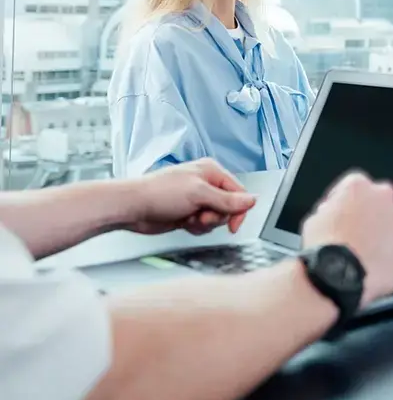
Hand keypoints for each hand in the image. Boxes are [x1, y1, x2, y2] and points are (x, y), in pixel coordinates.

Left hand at [125, 160, 256, 235]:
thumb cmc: (159, 193)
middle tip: (200, 215)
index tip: (233, 225)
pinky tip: (184, 222)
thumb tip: (252, 200)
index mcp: (212, 172)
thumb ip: (227, 200)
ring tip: (189, 218)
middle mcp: (206, 184)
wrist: (132, 208)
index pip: (239, 192)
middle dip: (216, 217)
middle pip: (229, 207)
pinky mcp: (188, 213)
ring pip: (216, 218)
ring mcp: (197, 199)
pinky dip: (196, 227)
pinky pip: (204, 225)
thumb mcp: (199, 194)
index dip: (238, 210)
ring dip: (204, 223)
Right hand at [302, 170, 392, 308]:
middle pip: (381, 203)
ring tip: (372, 257)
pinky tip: (388, 267)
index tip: (345, 217)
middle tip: (360, 237)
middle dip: (373, 217)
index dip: (348, 205)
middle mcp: (383, 196)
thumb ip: (332, 211)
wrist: (338, 275)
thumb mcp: (314, 220)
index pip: (356, 187)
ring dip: (388, 236)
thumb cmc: (323, 250)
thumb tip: (336, 217)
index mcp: (357, 185)